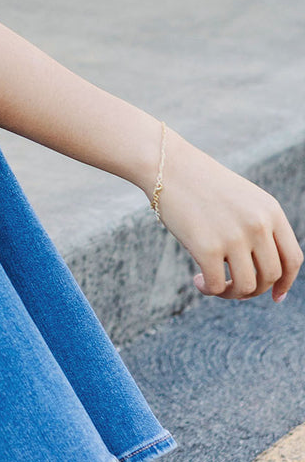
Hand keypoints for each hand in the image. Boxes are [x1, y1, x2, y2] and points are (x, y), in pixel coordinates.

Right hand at [156, 129, 301, 301]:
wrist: (168, 166)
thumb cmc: (202, 184)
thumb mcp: (243, 199)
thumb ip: (259, 227)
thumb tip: (266, 272)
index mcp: (271, 211)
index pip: (292, 259)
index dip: (286, 283)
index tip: (275, 296)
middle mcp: (258, 224)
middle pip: (270, 276)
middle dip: (254, 290)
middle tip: (233, 287)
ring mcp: (234, 237)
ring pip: (247, 286)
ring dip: (231, 293)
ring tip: (214, 284)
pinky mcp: (207, 248)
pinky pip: (218, 286)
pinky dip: (210, 290)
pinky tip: (197, 280)